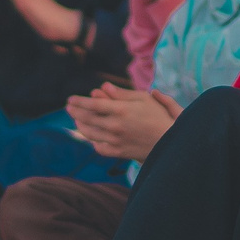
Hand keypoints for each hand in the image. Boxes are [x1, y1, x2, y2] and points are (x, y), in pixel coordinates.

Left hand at [63, 84, 179, 162]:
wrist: (171, 142)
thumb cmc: (159, 116)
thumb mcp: (144, 99)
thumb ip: (122, 94)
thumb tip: (103, 86)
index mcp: (121, 110)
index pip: (92, 104)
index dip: (79, 101)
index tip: (70, 99)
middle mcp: (115, 126)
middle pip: (87, 118)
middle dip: (75, 112)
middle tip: (68, 107)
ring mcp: (115, 141)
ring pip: (90, 133)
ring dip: (80, 125)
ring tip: (77, 120)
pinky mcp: (119, 152)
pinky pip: (99, 148)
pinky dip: (93, 142)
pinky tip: (91, 137)